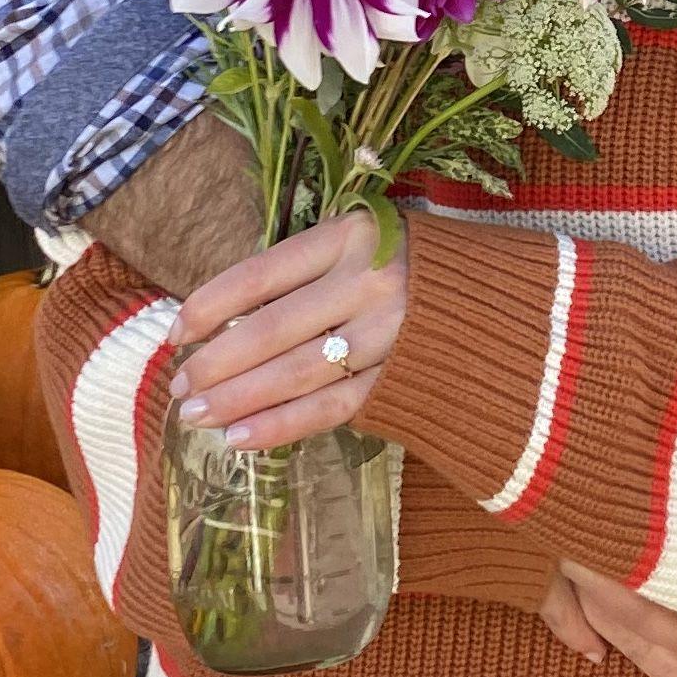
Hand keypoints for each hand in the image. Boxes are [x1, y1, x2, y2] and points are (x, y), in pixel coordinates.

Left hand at [167, 213, 404, 451]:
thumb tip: (222, 320)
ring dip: (237, 399)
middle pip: (271, 329)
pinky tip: (241, 440)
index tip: (176, 334)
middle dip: (216, 363)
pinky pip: (331, 408)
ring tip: (196, 417)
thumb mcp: (360, 243)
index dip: (209, 306)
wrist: (501, 302)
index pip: (259, 274)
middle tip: (179, 386)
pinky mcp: (402, 379)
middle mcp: (367, 283)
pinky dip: (281, 426)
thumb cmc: (413, 267)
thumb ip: (304, 272)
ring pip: (295, 373)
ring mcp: (388, 334)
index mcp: (349, 237)